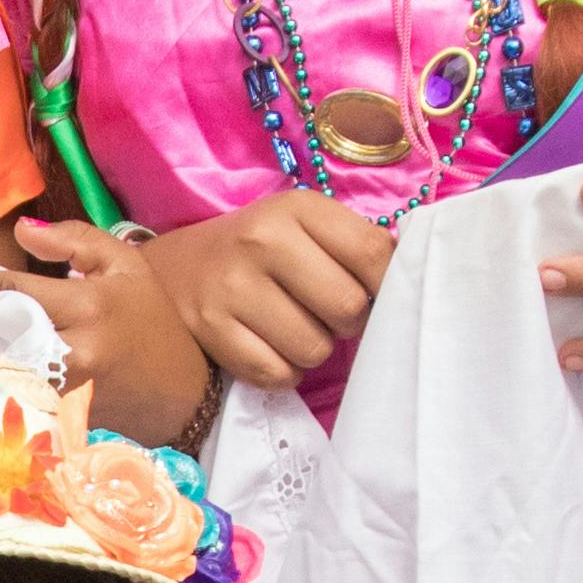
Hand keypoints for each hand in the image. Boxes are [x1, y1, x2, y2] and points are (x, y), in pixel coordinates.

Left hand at [0, 218, 224, 440]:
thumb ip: (74, 240)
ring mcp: (66, 394)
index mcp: (88, 304)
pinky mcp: (61, 424)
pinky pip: (7, 407)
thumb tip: (21, 230)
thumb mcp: (125, 265)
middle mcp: (76, 350)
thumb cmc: (151, 322)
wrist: (188, 396)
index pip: (17, 291)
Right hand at [132, 192, 393, 410]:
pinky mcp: (211, 330)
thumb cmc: (257, 254)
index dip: (385, 286)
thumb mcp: (302, 228)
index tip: (372, 294)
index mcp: (296, 207)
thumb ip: (354, 247)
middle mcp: (262, 239)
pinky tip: (268, 349)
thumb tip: (411, 281)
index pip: (374, 255)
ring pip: (314, 349)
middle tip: (324, 315)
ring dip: (312, 351)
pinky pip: (276, 374)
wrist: (170, 272)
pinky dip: (281, 372)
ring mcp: (232, 286)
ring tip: (291, 330)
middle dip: (347, 323)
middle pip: (348, 308)